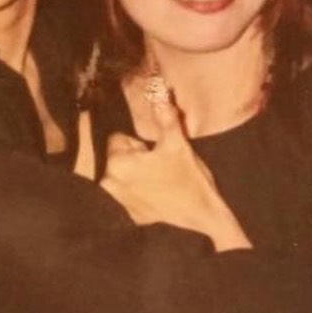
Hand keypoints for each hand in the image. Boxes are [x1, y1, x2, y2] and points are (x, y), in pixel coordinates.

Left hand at [100, 98, 249, 251]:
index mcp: (118, 162)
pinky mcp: (126, 217)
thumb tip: (158, 89)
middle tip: (162, 168)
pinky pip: (126, 196)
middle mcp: (109, 182)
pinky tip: (158, 199)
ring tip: (161, 184)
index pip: (118, 139)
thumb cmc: (190, 183)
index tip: (156, 153)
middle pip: (119, 158)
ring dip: (137, 177)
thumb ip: (165, 116)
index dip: (139, 143)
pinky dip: (138, 195)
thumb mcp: (178, 145)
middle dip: (137, 159)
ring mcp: (116, 202)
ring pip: (122, 177)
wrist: (202, 223)